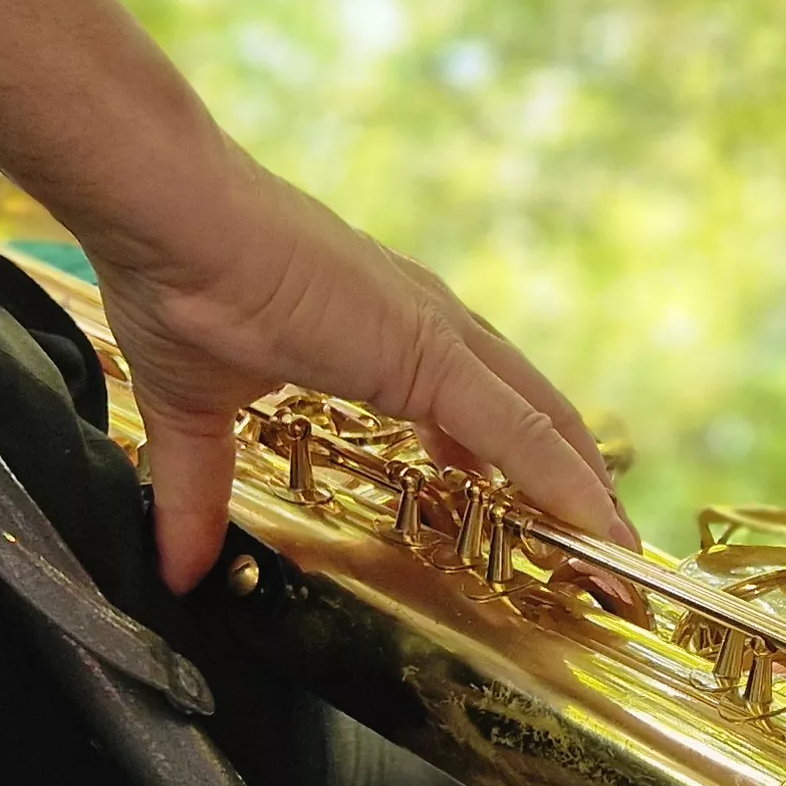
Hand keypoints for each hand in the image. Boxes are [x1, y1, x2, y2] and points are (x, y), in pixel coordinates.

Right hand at [56, 145, 630, 589]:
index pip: (473, 412)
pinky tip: (597, 526)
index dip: (508, 469)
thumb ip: (199, 493)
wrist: (167, 218)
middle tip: (597, 547)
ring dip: (581, 492)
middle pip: (525, 417)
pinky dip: (563, 481)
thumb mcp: (194, 417)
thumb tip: (176, 567)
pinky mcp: (428, 352)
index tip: (525, 522)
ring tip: (617, 553)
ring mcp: (434, 336)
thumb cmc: (176, 284)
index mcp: (381, 337)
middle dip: (565, 485)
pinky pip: (518, 432)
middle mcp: (424, 328)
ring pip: (537, 425)